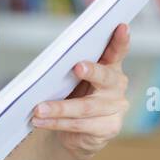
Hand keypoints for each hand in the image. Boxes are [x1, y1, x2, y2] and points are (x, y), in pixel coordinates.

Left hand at [30, 23, 130, 159]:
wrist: (77, 132)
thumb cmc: (74, 95)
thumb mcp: (74, 79)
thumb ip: (71, 66)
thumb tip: (51, 60)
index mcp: (111, 66)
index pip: (118, 51)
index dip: (121, 40)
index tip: (121, 26)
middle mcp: (117, 85)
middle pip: (105, 77)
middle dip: (91, 71)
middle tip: (77, 67)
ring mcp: (116, 108)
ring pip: (85, 107)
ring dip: (59, 108)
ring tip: (38, 109)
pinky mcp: (108, 128)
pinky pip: (79, 125)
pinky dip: (57, 123)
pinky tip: (40, 121)